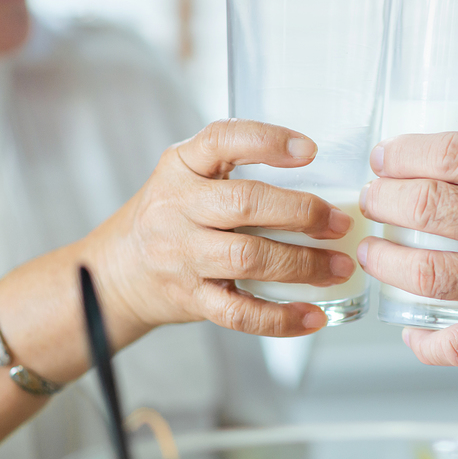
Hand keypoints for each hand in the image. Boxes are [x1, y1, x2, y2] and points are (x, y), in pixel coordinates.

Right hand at [84, 119, 355, 340]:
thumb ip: (236, 169)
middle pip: (244, 204)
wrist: (117, 271)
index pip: (221, 140)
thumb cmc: (171, 217)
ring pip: (248, 258)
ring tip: (339, 266)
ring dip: (303, 264)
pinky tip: (313, 315)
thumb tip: (322, 179)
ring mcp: (182, 256)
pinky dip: (281, 318)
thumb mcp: (188, 176)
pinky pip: (240, 312)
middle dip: (301, 212)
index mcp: (181, 166)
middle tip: (340, 222)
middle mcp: (177, 207)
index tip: (310, 151)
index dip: (267, 142)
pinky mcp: (191, 298)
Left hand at [357, 132, 457, 365]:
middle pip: (427, 206)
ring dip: (386, 259)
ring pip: (426, 272)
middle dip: (384, 197)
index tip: (387, 154)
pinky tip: (408, 329)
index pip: (453, 154)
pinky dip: (425, 343)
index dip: (405, 151)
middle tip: (373, 197)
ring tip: (374, 250)